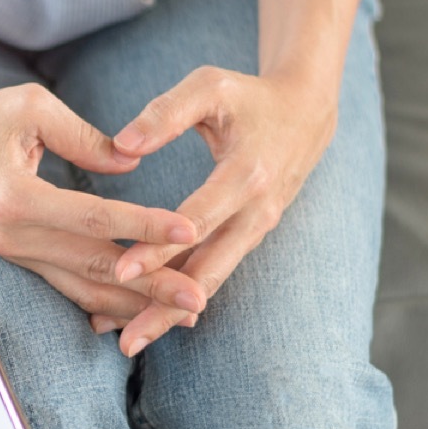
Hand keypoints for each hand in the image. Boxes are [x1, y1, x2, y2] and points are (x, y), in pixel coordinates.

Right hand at [0, 84, 204, 322]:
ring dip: (131, 303)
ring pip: (80, 286)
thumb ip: (84, 136)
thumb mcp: (29, 107)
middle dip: (150, 286)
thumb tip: (131, 164)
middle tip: (198, 301)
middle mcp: (12, 236)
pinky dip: (99, 299)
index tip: (189, 229)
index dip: (143, 225)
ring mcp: (10, 252)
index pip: (93, 218)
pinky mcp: (13, 256)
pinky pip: (62, 285)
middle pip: (93, 266)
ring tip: (178, 317)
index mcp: (16, 197)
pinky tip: (133, 313)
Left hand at [95, 66, 337, 355]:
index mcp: (247, 174)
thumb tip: (121, 144)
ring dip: (171, 315)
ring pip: (211, 282)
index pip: (197, 220)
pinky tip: (146, 319)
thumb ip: (165, 112)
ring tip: (129, 342)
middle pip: (208, 271)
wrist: (306, 111)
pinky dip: (182, 299)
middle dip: (165, 308)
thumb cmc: (249, 96)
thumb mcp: (209, 87)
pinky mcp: (248, 238)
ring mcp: (255, 230)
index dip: (159, 248)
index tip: (120, 270)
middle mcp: (256, 212)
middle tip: (127, 340)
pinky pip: (213, 274)